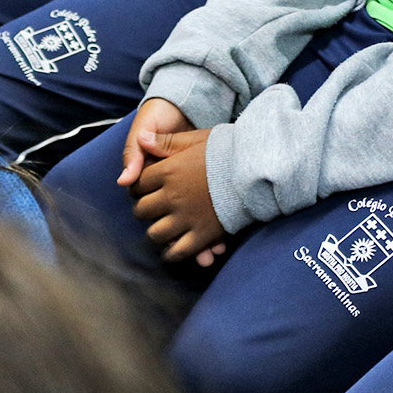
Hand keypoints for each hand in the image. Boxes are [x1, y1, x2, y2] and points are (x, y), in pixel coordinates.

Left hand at [121, 102, 225, 264]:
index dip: (138, 186)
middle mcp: (172, 196)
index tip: (143, 189)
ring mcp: (186, 218)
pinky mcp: (201, 234)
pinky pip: (177, 252)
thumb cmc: (226, 149)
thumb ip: (166, 141)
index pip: (138, 184)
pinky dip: (171, 254)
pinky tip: (172, 249)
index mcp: (169, 171)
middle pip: (142, 210)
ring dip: (156, 231)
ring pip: (155, 233)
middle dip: (144, 209)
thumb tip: (141, 138)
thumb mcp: (195, 139)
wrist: (254, 168)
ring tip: (162, 228)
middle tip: (152, 208)